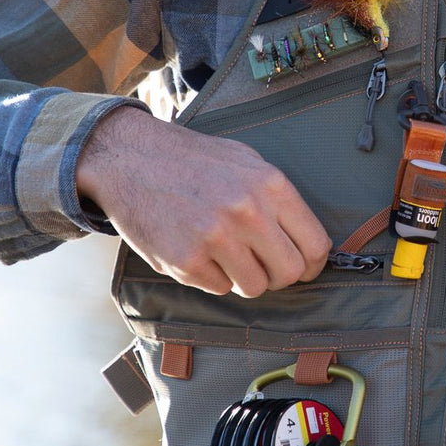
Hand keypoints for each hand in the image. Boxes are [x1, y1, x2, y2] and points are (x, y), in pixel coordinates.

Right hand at [76, 106, 331, 297]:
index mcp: (270, 185)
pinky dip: (211, 276)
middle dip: (279, 275)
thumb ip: (277, 198)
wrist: (130, 157)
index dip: (313, 264)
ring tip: (226, 254)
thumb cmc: (192, 160)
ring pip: (255, 287)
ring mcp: (216, 238)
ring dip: (244, 277)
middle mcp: (248, 212)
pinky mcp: (186, 260)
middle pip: (291, 273)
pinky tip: (197, 250)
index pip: (315, 245)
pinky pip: (218, 288)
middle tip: (262, 265)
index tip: (303, 266)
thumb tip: (304, 239)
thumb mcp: (245, 161)